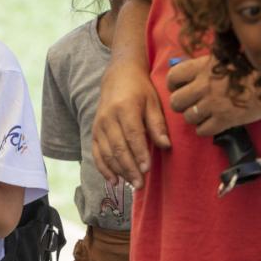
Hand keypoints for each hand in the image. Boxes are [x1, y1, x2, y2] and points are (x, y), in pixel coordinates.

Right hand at [92, 59, 170, 188]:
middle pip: (117, 147)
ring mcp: (98, 125)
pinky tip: (113, 180)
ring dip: (119, 171)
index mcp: (125, 108)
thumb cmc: (140, 89)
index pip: (132, 135)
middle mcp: (108, 118)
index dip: (139, 154)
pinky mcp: (94, 131)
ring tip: (132, 184)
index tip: (147, 169)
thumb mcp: (154, 102)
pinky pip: (96, 153)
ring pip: (106, 153)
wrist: (118, 76)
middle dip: (129, 168)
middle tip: (141, 184)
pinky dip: (103, 168)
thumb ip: (157, 124)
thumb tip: (166, 146)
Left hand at [167, 55, 260, 135]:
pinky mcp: (224, 119)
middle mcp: (202, 86)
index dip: (173, 84)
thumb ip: (204, 67)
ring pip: (188, 117)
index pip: (172, 77)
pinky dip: (205, 129)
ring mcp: (212, 104)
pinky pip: (202, 130)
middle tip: (190, 104)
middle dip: (180, 104)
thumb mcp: (223, 58)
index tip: (179, 87)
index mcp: (201, 68)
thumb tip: (189, 75)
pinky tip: (212, 124)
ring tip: (203, 114)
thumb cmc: (250, 67)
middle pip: (175, 101)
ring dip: (194, 117)